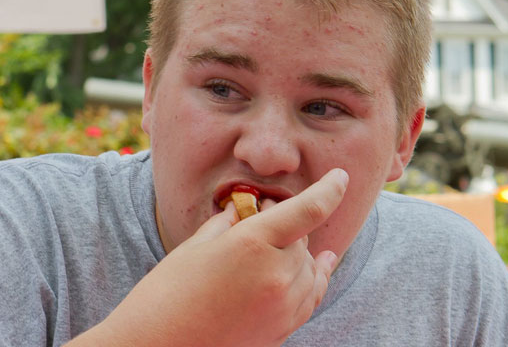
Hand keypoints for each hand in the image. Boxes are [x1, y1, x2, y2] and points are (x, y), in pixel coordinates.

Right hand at [70, 168, 347, 346]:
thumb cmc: (166, 295)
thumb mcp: (195, 247)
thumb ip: (228, 224)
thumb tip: (244, 213)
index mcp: (252, 244)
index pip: (309, 210)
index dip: (330, 190)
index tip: (340, 177)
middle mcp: (276, 274)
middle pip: (302, 239)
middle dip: (286, 225)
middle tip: (260, 217)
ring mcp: (282, 306)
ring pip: (309, 266)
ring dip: (297, 251)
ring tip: (279, 242)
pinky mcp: (282, 329)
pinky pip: (311, 294)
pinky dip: (315, 276)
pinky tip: (322, 263)